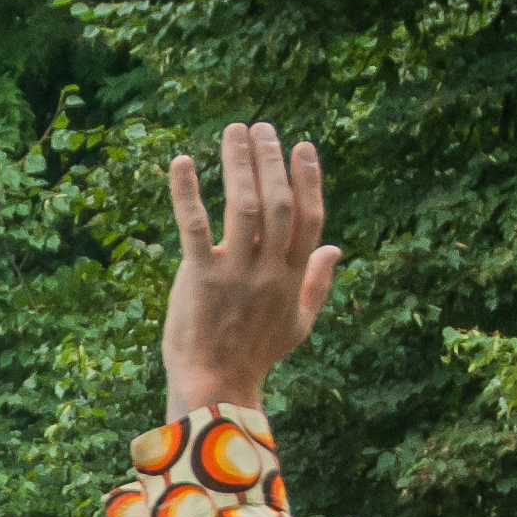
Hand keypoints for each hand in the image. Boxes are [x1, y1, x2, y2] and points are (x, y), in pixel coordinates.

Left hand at [159, 121, 339, 416]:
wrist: (216, 387)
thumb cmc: (256, 357)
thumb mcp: (297, 324)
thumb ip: (317, 284)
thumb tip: (335, 247)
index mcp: (293, 278)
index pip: (309, 217)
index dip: (308, 179)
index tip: (302, 146)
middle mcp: (268, 271)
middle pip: (278, 203)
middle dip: (271, 160)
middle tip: (262, 128)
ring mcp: (234, 273)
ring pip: (243, 206)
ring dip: (239, 164)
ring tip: (235, 132)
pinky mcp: (198, 278)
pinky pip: (193, 226)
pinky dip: (187, 192)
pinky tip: (181, 162)